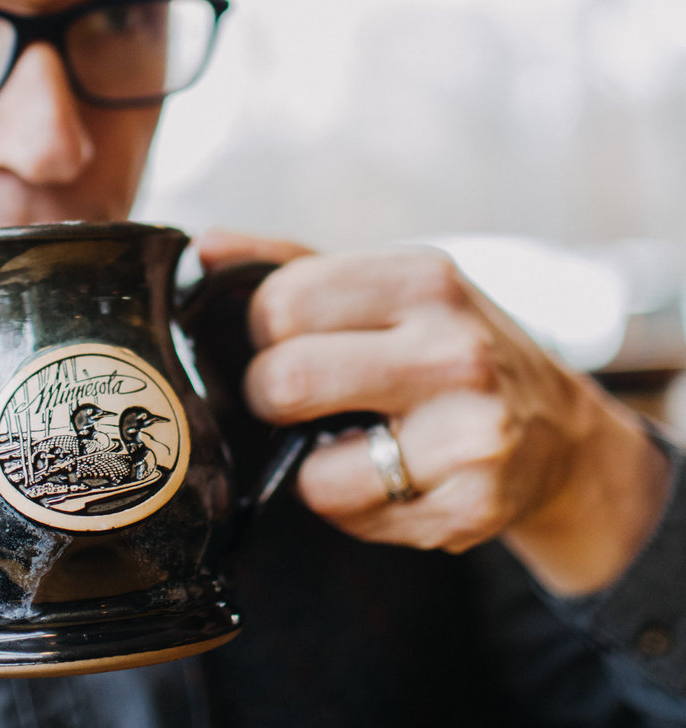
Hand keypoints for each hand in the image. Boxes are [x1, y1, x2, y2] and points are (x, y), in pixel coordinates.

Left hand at [195, 228, 671, 594]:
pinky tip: (391, 478)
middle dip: (272, 398)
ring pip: (311, 472)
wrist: (560, 434)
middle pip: (285, 381)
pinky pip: (351, 517)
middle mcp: (452, 348)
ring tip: (353, 440)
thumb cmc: (447, 345)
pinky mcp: (472, 507)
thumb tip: (206, 248)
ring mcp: (470, 431)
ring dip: (312, 463)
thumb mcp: (387, 286)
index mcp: (421, 277)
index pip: (280, 302)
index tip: (286, 341)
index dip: (264, 330)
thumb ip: (290, 264)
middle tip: (298, 399)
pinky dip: (352, 504)